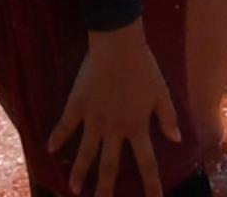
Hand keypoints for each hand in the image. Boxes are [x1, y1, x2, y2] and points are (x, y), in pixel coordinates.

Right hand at [48, 23, 180, 196]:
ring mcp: (93, 118)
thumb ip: (168, 118)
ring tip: (74, 189)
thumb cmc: (143, 67)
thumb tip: (177, 141)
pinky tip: (49, 150)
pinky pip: (65, 125)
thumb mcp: (162, 93)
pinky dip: (57, 138)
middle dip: (106, 188)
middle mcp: (114, 128)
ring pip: (85, 151)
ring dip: (79, 172)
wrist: (117, 44)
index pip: (146, 163)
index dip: (151, 184)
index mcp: (137, 126)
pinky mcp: (77, 104)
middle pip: (109, 165)